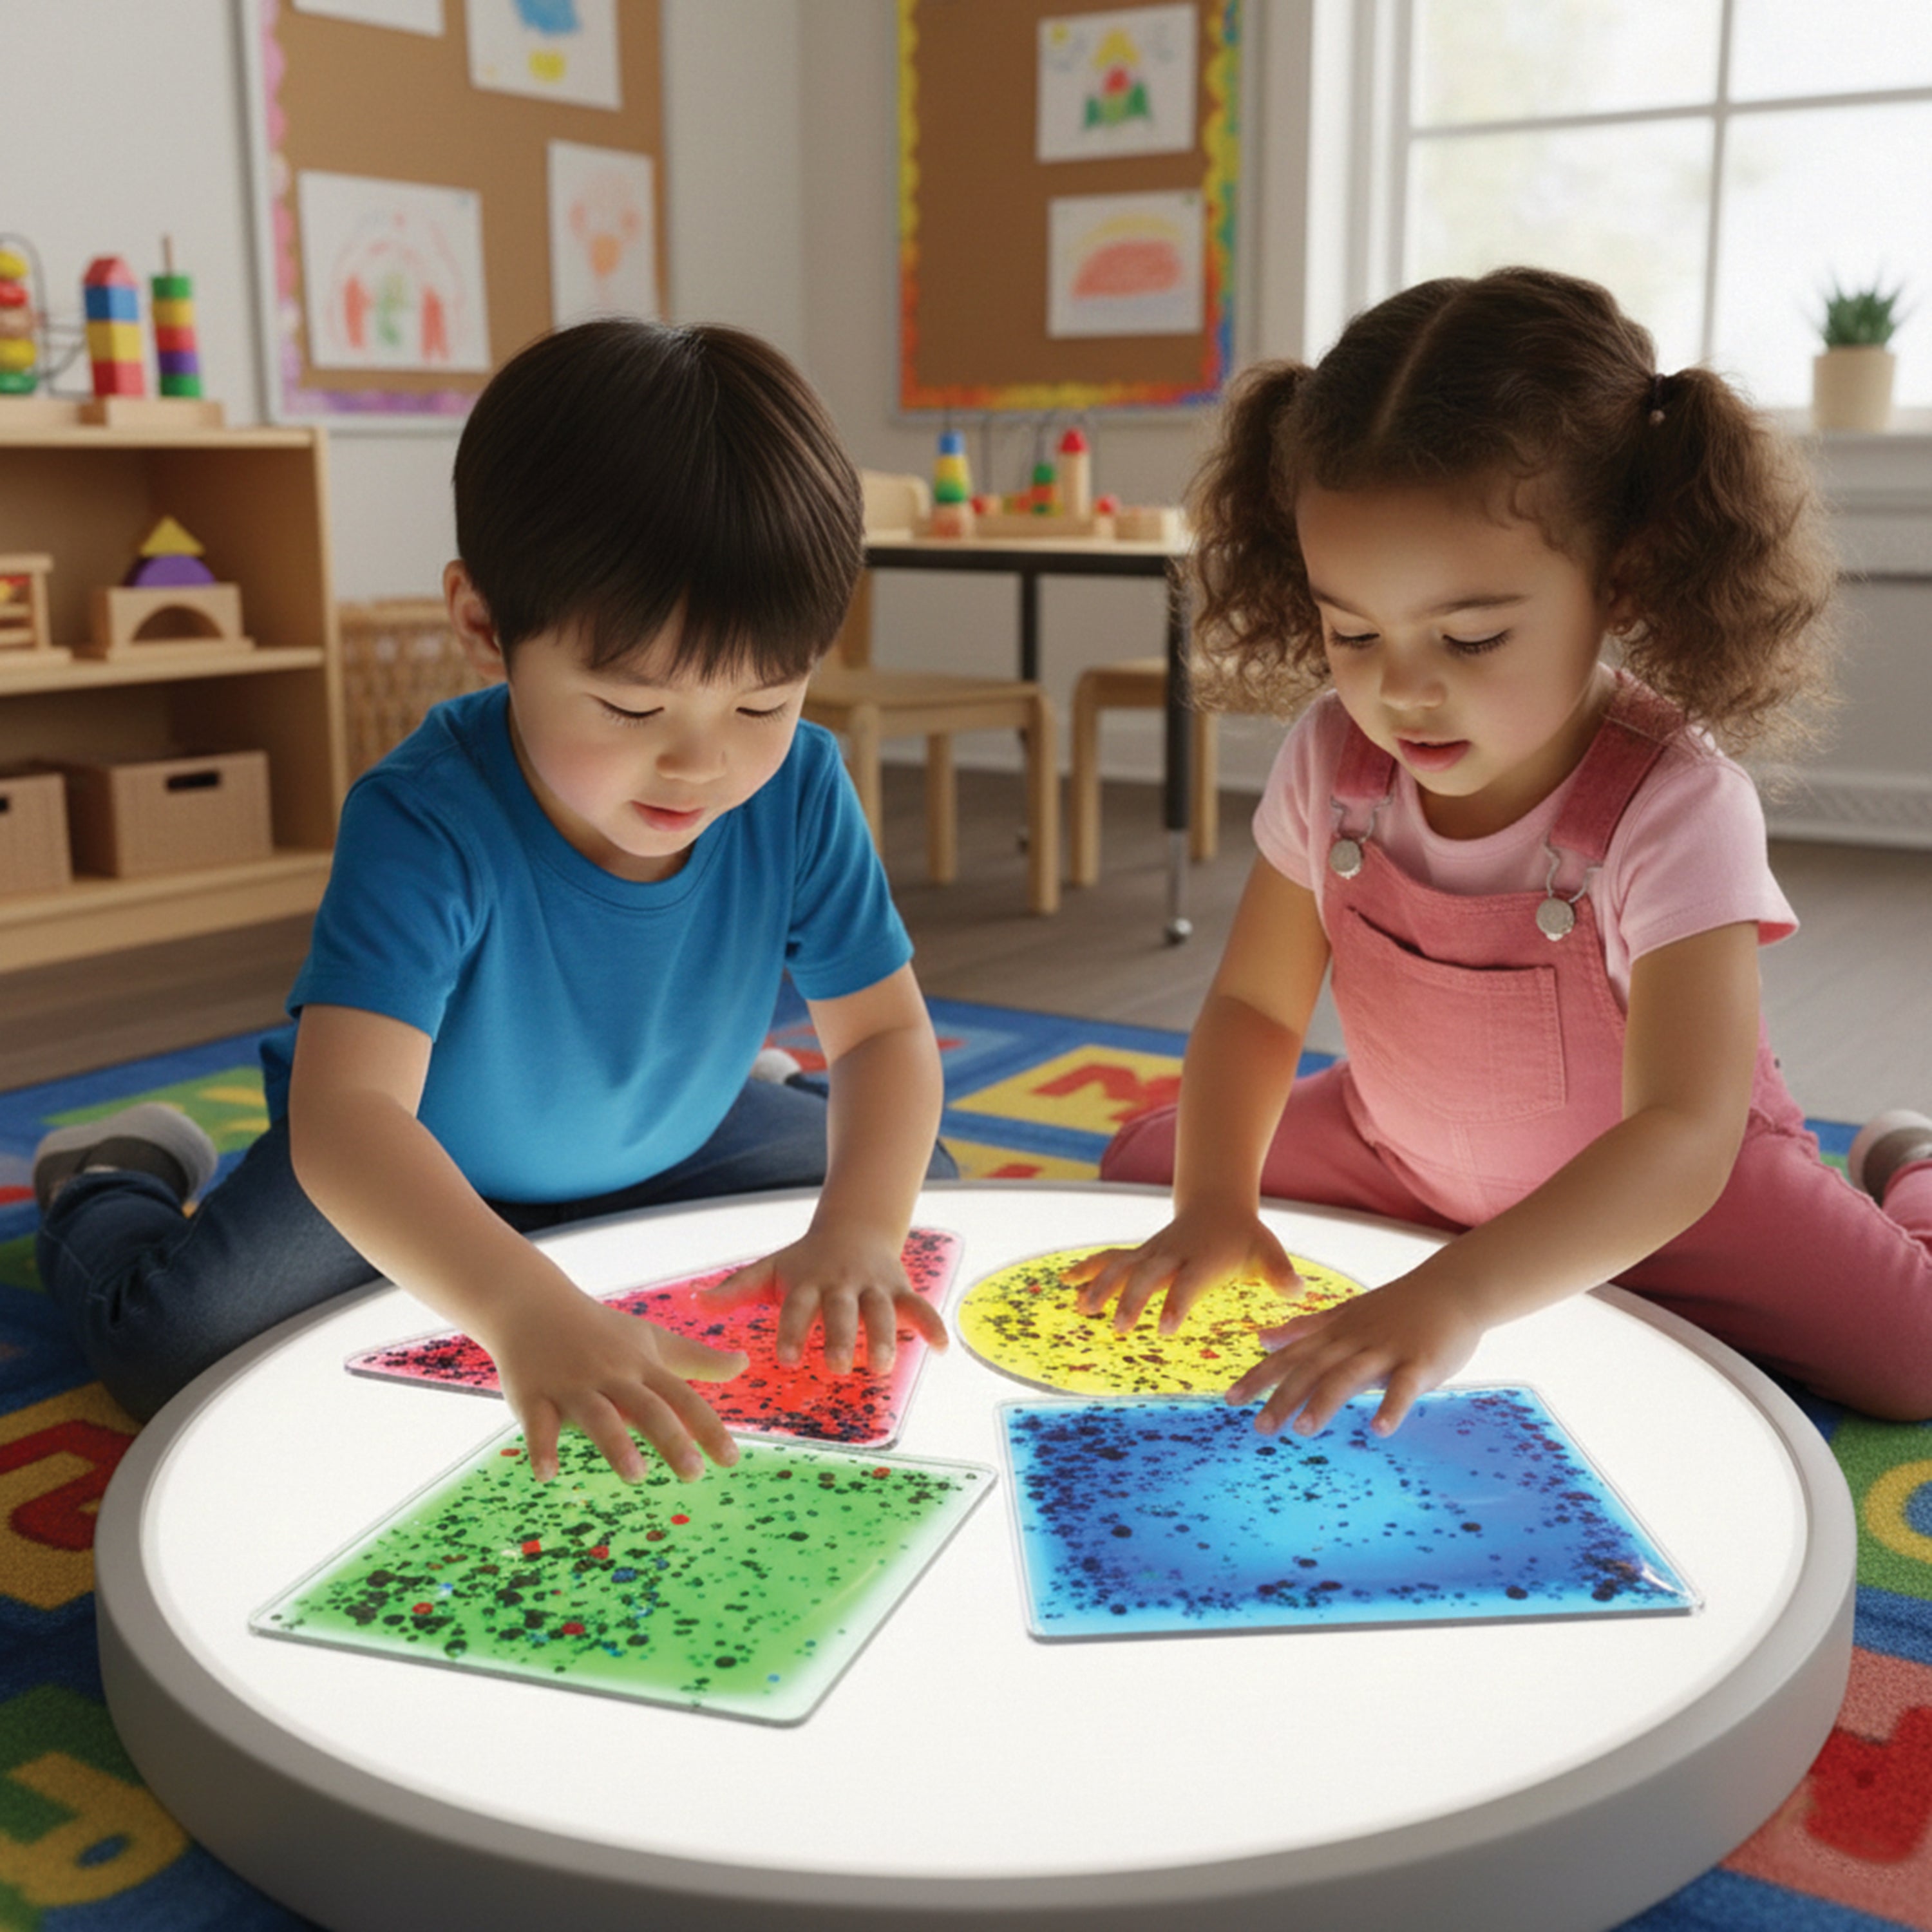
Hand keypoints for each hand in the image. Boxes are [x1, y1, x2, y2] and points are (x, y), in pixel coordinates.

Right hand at [490, 1293, 746, 1483]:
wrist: (532, 1303)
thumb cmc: (601, 1329)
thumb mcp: (652, 1340)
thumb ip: (698, 1359)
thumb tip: (745, 1364)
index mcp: (641, 1367)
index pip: (682, 1398)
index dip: (708, 1427)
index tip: (732, 1460)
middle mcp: (611, 1375)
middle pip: (646, 1408)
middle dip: (671, 1439)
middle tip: (694, 1474)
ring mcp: (571, 1385)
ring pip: (597, 1415)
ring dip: (616, 1444)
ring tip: (636, 1476)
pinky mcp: (532, 1394)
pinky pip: (537, 1423)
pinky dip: (541, 1448)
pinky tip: (547, 1475)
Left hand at [699, 1228, 949, 1373]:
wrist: (854, 1226)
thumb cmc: (804, 1261)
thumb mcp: (770, 1271)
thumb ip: (734, 1290)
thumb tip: (691, 1303)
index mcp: (807, 1282)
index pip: (797, 1308)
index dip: (792, 1331)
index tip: (784, 1359)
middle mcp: (841, 1284)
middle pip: (841, 1311)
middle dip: (839, 1337)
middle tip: (835, 1366)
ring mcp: (873, 1286)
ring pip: (881, 1311)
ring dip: (883, 1337)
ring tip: (882, 1366)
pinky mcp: (900, 1289)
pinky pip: (919, 1306)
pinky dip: (932, 1324)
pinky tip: (942, 1348)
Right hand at [1063, 1203, 1299, 1335]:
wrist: (1216, 1204)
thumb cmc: (1245, 1237)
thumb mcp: (1268, 1252)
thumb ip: (1280, 1274)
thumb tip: (1299, 1291)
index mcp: (1203, 1259)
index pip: (1188, 1284)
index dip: (1176, 1304)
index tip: (1164, 1328)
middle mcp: (1172, 1255)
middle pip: (1147, 1276)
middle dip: (1132, 1300)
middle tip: (1120, 1328)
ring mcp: (1152, 1253)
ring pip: (1122, 1266)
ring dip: (1101, 1286)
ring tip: (1082, 1309)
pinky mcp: (1139, 1255)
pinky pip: (1109, 1260)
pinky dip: (1087, 1270)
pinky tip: (1064, 1284)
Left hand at [1225, 1267, 1484, 1437]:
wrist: (1451, 1288)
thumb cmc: (1396, 1306)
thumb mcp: (1343, 1314)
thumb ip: (1303, 1329)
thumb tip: (1261, 1339)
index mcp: (1334, 1332)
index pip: (1290, 1356)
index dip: (1259, 1377)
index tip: (1230, 1400)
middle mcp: (1354, 1340)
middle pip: (1312, 1369)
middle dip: (1283, 1397)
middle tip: (1259, 1428)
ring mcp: (1386, 1349)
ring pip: (1349, 1376)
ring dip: (1325, 1403)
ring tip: (1303, 1430)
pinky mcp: (1421, 1361)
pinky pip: (1404, 1386)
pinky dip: (1392, 1407)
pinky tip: (1380, 1430)